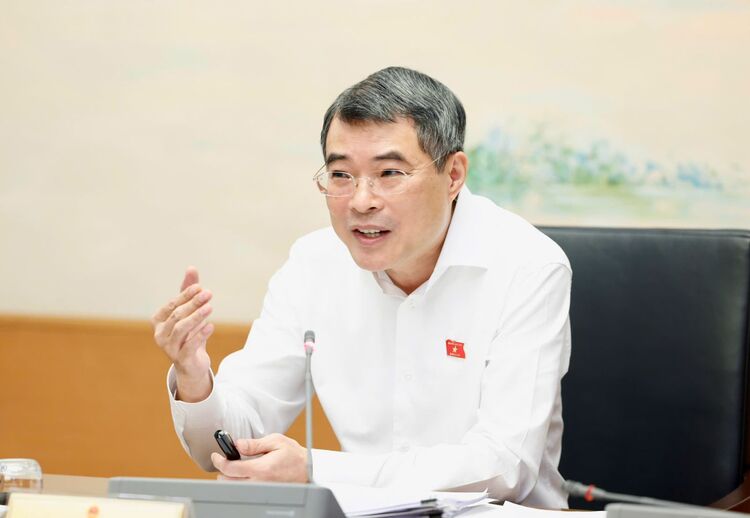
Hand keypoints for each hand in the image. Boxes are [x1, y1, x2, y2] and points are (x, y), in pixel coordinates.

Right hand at [151, 266, 214, 400]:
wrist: (192, 364)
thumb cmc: (189, 333)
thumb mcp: (189, 311)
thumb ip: (188, 290)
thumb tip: (191, 268)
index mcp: (159, 320)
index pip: (172, 304)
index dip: (186, 295)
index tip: (200, 287)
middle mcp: (160, 334)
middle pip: (177, 315)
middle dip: (193, 304)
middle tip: (208, 294)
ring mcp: (169, 348)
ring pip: (182, 329)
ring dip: (197, 317)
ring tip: (210, 307)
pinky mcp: (181, 359)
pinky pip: (190, 345)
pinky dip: (200, 335)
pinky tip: (211, 326)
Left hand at [211, 433, 307, 482]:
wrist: (308, 470)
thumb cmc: (294, 455)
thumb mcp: (276, 441)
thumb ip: (254, 443)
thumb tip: (238, 444)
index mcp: (261, 469)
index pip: (230, 469)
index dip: (219, 461)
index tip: (216, 456)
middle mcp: (259, 483)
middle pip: (228, 482)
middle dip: (222, 470)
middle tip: (225, 459)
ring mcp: (261, 490)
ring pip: (234, 488)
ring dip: (230, 478)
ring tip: (234, 466)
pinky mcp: (263, 493)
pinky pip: (244, 490)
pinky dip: (239, 483)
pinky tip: (243, 474)